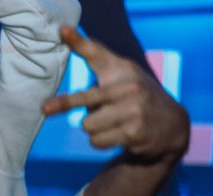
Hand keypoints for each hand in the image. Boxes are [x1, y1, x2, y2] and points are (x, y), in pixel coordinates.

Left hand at [42, 25, 189, 161]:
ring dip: (94, 129)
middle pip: (84, 103)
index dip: (79, 43)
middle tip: (47, 108)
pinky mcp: (134, 133)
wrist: (170, 124)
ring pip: (88, 126)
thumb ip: (94, 55)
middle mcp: (130, 88)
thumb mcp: (120, 71)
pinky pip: (97, 142)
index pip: (97, 55)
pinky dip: (102, 141)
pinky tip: (120, 134)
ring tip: (113, 122)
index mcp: (123, 71)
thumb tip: (64, 30)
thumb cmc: (134, 95)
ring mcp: (134, 111)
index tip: (63, 31)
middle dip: (73, 109)